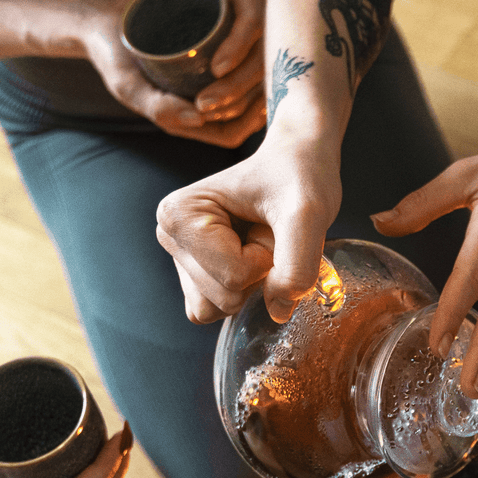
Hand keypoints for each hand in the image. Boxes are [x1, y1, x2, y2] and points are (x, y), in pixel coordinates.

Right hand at [82, 0, 294, 147]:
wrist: (101, 23)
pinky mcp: (205, 59)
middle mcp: (202, 106)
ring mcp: (204, 83)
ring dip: (262, 81)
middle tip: (278, 82)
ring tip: (276, 62)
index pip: (232, 133)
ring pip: (245, 91)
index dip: (249, 123)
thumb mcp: (129, 87)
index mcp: (190, 122)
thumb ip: (160, 107)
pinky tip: (261, 41)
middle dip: (262, 102)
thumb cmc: (113, 59)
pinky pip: (237, 66)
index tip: (263, 103)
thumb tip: (198, 119)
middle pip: (245, 115)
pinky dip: (251, 59)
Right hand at [156, 132, 340, 322]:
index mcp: (178, 214)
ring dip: (255, 282)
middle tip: (268, 232)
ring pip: (220, 308)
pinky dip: (246, 293)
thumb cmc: (298, 177)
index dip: (265, 259)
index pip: (232, 277)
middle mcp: (169, 236)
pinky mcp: (196, 276)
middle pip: (224, 297)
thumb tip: (277, 311)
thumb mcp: (308, 213)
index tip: (269, 224)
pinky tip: (253, 259)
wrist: (299, 166)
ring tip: (261, 241)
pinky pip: (219, 311)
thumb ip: (297, 265)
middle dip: (259, 271)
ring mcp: (181, 259)